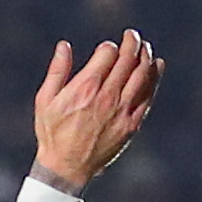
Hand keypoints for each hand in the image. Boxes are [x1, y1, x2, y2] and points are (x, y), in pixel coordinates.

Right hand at [29, 29, 161, 192]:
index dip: (109, 47)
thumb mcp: (45, 100)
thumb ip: (57, 71)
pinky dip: (155, 76)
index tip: (107, 48)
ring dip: (145, 56)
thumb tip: (64, 46)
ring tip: (144, 47)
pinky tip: (156, 65)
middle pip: (128, 60)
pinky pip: (149, 94)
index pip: (108, 54)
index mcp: (85, 88)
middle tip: (132, 36)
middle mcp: (107, 96)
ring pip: (142, 74)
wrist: (67, 166)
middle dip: (132, 43)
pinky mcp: (132, 123)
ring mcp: (123, 110)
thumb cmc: (53, 132)